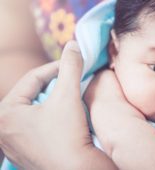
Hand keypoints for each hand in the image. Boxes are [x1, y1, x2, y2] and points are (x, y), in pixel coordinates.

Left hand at [0, 41, 115, 169]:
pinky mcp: (27, 152)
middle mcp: (4, 129)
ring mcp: (14, 143)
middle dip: (54, 84)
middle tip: (71, 79)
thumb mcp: (68, 96)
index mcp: (5, 113)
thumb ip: (70, 67)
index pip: (32, 79)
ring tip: (70, 96)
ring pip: (35, 109)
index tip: (71, 63)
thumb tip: (73, 44)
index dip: (54, 67)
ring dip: (53, 99)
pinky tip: (65, 116)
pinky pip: (38, 124)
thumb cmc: (67, 136)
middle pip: (32, 94)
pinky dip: (51, 115)